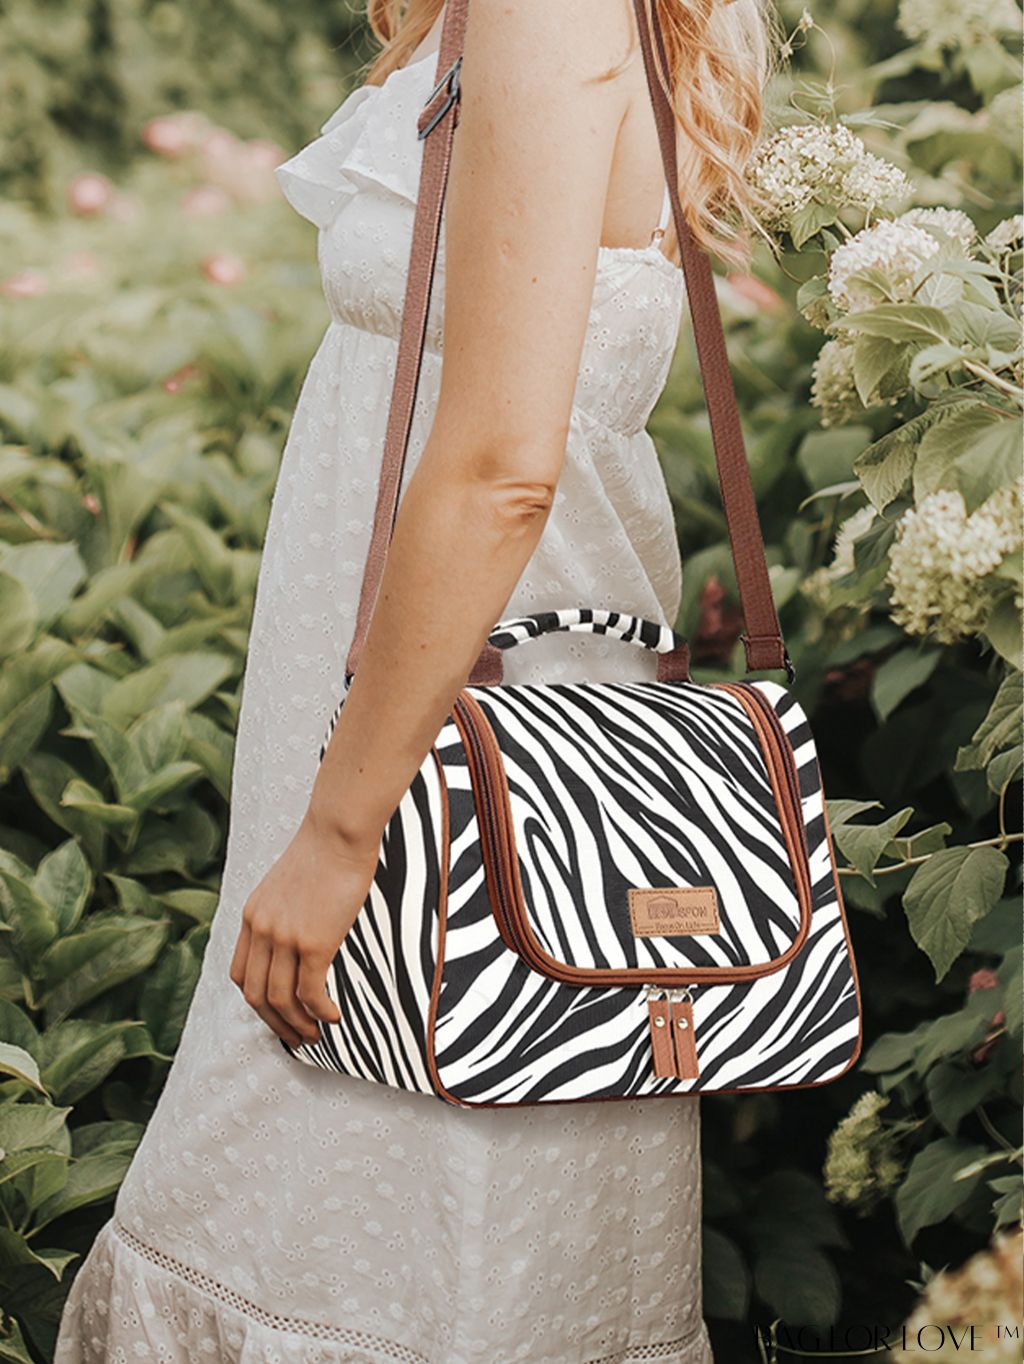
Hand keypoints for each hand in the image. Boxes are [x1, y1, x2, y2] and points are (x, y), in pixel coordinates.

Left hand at [228, 811, 377, 1048]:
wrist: (339, 830)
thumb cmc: (325, 848)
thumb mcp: (288, 881)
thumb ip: (285, 908)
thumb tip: (303, 928)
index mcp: (253, 915)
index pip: (241, 973)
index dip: (257, 1001)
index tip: (278, 1013)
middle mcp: (261, 930)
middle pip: (255, 995)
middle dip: (275, 1023)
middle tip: (298, 1036)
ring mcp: (284, 937)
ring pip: (280, 1000)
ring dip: (298, 1025)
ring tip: (317, 1034)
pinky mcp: (313, 941)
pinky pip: (310, 992)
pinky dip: (320, 1011)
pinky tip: (334, 1016)